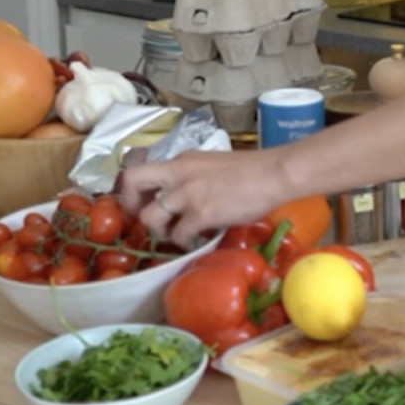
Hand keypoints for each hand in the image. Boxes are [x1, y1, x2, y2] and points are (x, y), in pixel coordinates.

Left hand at [115, 147, 291, 246]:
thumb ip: (191, 176)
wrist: (274, 173)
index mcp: (180, 161)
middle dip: (131, 204)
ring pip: (150, 216)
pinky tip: (195, 241)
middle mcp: (177, 173)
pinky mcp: (201, 213)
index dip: (133, 189)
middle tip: (146, 219)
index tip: (142, 202)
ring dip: (159, 230)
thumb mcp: (210, 164)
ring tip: (175, 234)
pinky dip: (184, 243)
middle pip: (132, 181)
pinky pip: (178, 235)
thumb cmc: (250, 170)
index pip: (141, 168)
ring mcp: (187, 194)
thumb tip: (183, 195)